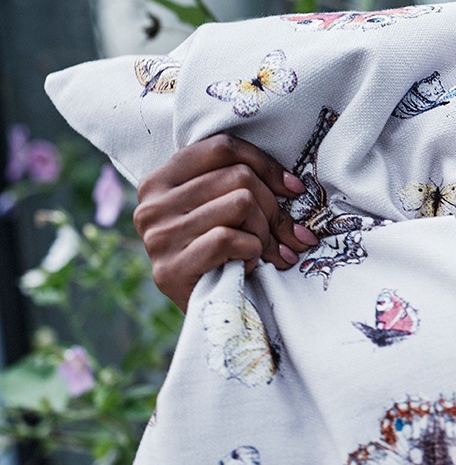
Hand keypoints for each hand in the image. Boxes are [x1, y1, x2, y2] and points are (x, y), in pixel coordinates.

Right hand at [133, 134, 318, 311]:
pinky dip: (252, 252)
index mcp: (160, 180)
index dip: (266, 164)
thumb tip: (294, 186)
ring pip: (241, 204)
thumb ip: (240, 185)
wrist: (206, 317)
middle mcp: (151, 205)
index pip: (222, 147)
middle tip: (281, 234)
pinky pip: (230, 239)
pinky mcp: (169, 270)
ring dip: (265, 233)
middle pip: (239, 176)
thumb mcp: (222, 210)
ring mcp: (157, 238)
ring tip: (259, 251)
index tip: (292, 189)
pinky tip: (246, 265)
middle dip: (272, 208)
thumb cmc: (221, 255)